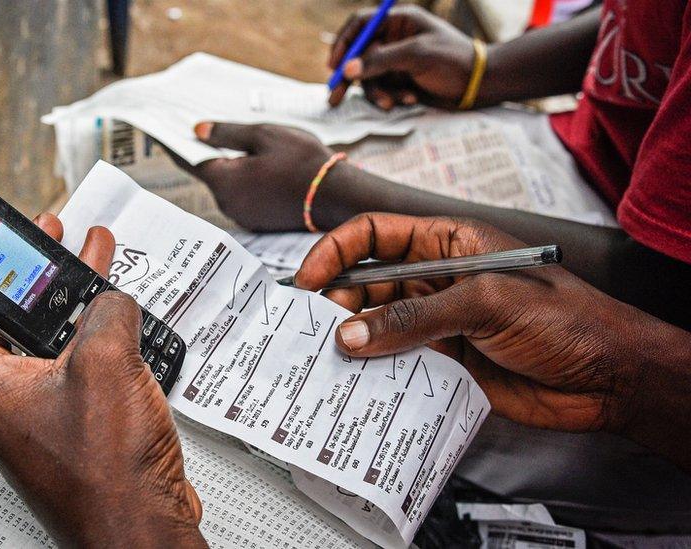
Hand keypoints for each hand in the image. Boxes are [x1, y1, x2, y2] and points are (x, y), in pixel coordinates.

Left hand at [0, 214, 204, 546]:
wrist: (140, 525)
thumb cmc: (104, 471)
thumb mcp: (102, 363)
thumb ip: (104, 311)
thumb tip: (111, 298)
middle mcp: (3, 394)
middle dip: (14, 267)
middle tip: (28, 234)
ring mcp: (41, 405)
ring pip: (40, 331)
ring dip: (61, 291)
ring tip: (80, 250)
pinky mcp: (76, 414)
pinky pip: (75, 354)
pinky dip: (92, 323)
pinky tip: (117, 306)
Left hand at [180, 121, 333, 230]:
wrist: (336, 196)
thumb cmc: (303, 162)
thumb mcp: (263, 135)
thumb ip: (226, 133)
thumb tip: (198, 131)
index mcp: (225, 182)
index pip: (188, 159)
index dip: (174, 142)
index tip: (160, 129)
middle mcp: (228, 204)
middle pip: (208, 172)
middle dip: (203, 151)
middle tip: (196, 126)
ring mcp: (243, 215)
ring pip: (226, 184)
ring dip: (226, 165)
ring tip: (229, 141)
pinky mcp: (257, 220)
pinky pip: (241, 194)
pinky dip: (241, 178)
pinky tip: (252, 163)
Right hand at [293, 213, 648, 433]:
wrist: (609, 378)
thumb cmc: (564, 320)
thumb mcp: (486, 303)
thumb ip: (414, 318)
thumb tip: (351, 334)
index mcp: (446, 245)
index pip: (376, 235)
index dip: (337, 251)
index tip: (308, 278)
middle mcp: (435, 281)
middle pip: (367, 283)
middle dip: (337, 301)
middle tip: (312, 329)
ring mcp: (437, 323)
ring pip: (375, 326)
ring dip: (350, 340)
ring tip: (325, 359)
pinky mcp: (443, 363)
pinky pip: (394, 364)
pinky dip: (372, 373)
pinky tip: (355, 384)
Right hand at [328, 5, 475, 107]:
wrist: (480, 85)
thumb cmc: (453, 60)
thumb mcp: (416, 55)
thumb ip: (380, 60)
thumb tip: (347, 69)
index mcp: (399, 21)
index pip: (360, 24)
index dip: (343, 43)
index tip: (334, 65)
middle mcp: (394, 39)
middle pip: (358, 55)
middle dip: (348, 78)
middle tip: (334, 98)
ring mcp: (396, 61)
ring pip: (370, 78)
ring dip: (378, 92)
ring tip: (393, 103)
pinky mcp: (401, 80)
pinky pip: (384, 90)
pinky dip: (392, 97)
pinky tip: (411, 99)